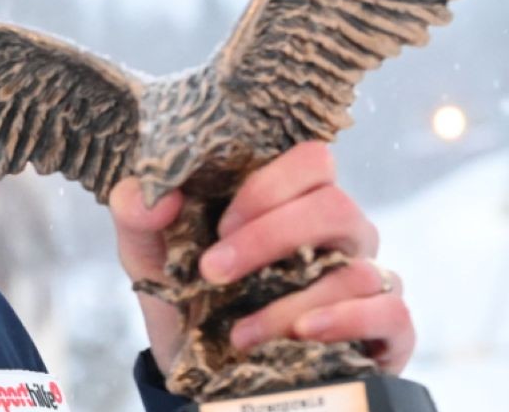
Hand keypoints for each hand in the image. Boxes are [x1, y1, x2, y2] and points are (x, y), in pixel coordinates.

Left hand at [108, 142, 414, 377]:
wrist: (199, 367)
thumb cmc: (185, 293)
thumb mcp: (147, 252)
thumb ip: (135, 211)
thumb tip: (158, 195)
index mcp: (292, 200)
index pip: (312, 159)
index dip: (268, 185)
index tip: (219, 224)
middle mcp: (338, 233)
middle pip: (336, 207)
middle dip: (270, 238)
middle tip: (214, 272)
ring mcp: (366, 278)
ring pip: (357, 269)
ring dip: (288, 301)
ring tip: (239, 332)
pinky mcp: (386, 329)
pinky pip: (392, 312)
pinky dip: (348, 321)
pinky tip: (302, 335)